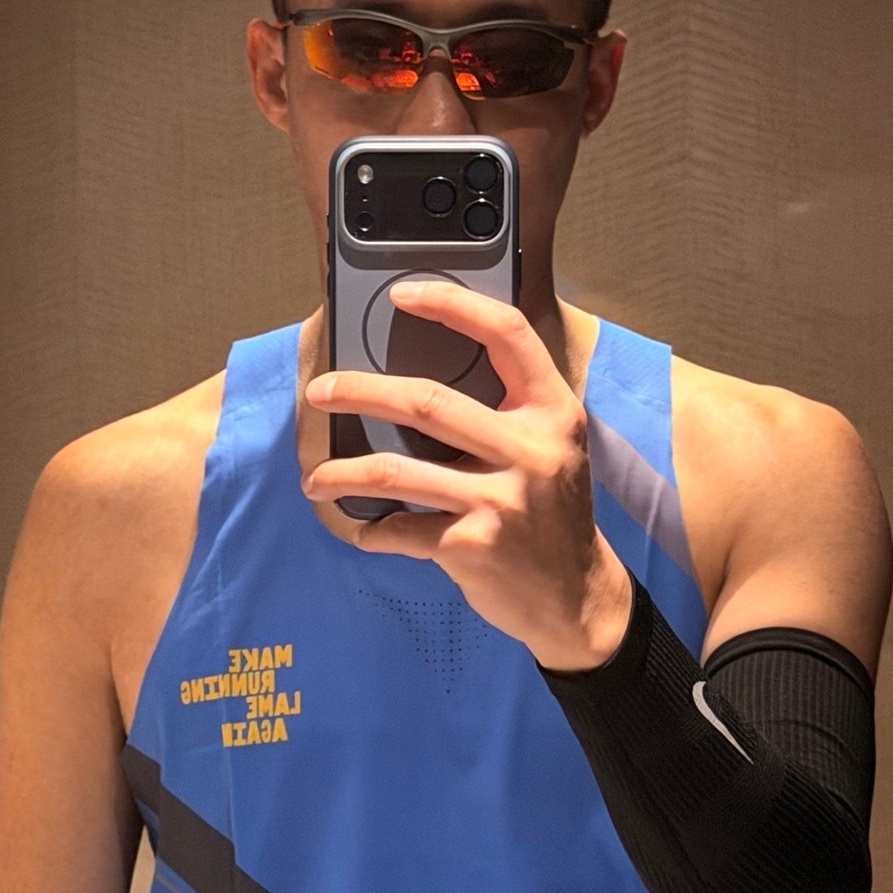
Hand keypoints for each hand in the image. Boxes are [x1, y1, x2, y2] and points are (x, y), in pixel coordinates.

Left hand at [302, 280, 632, 671]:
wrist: (576, 598)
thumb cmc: (551, 515)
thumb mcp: (552, 449)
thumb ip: (507, 412)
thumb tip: (419, 380)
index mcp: (552, 412)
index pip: (506, 334)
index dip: (452, 304)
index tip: (401, 295)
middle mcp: (531, 450)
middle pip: (427, 401)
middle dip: (359, 391)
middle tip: (320, 391)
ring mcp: (502, 500)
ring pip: (395, 471)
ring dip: (342, 474)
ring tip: (316, 479)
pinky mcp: (474, 546)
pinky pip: (400, 529)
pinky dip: (373, 530)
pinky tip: (366, 530)